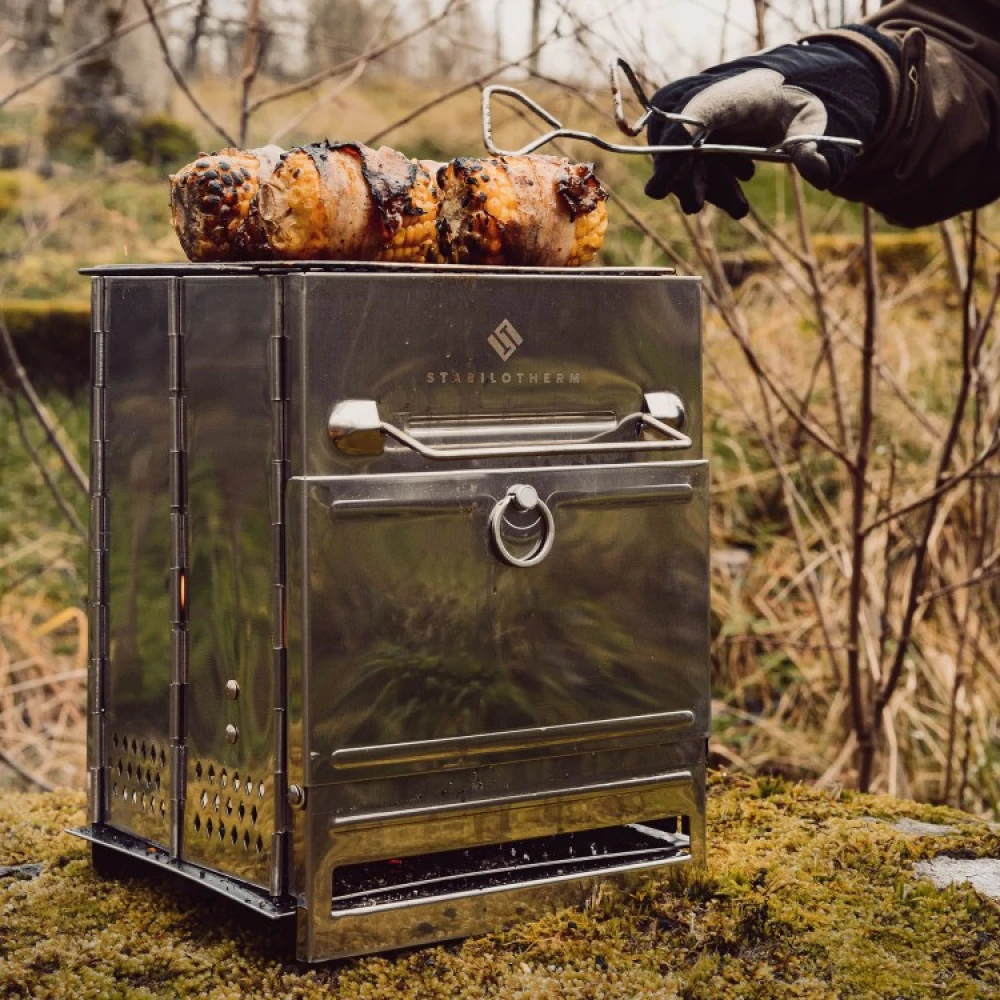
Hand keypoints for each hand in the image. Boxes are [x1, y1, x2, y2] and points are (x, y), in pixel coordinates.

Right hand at [644, 33, 893, 218]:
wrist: (786, 91)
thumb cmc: (797, 103)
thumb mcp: (812, 123)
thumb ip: (812, 148)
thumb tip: (823, 177)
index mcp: (732, 93)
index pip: (691, 120)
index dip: (672, 155)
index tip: (657, 192)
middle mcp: (704, 101)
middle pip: (674, 144)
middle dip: (685, 182)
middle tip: (697, 208)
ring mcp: (696, 118)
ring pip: (681, 158)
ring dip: (705, 188)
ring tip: (741, 208)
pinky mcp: (695, 134)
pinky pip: (688, 161)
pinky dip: (708, 182)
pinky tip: (741, 180)